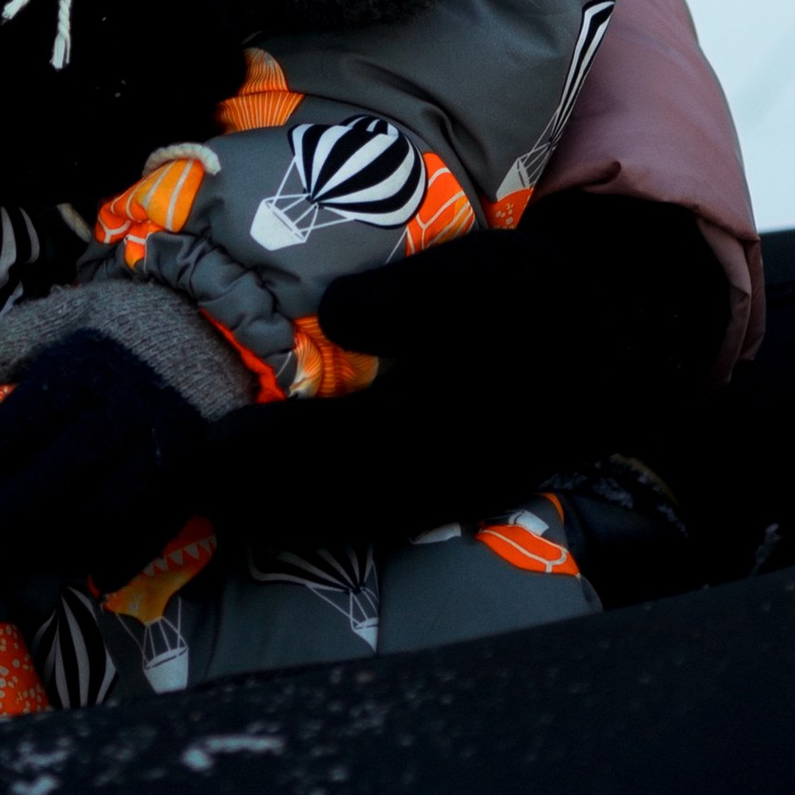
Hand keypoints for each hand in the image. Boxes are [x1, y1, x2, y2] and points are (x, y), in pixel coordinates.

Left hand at [0, 275, 249, 588]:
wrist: (221, 329)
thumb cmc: (133, 323)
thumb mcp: (71, 313)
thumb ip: (11, 340)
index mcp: (84, 367)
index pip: (22, 421)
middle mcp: (120, 411)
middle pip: (57, 473)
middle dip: (10, 507)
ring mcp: (158, 448)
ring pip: (101, 509)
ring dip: (57, 537)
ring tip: (21, 550)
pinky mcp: (189, 475)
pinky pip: (154, 526)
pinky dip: (123, 556)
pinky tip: (94, 576)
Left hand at [198, 193, 731, 553]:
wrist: (613, 345)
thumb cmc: (536, 297)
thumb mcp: (483, 272)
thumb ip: (411, 296)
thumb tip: (338, 314)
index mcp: (446, 418)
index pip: (338, 446)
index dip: (266, 454)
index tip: (199, 450)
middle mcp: (447, 471)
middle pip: (336, 499)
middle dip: (256, 499)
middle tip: (181, 489)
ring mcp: (454, 494)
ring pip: (356, 520)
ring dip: (282, 520)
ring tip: (212, 506)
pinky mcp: (458, 497)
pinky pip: (382, 522)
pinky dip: (326, 523)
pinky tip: (283, 516)